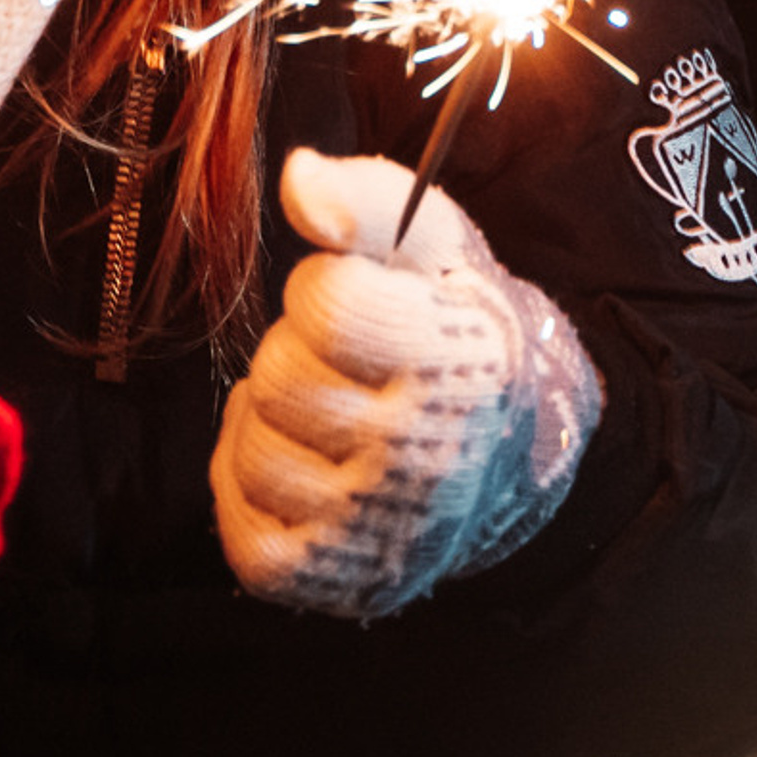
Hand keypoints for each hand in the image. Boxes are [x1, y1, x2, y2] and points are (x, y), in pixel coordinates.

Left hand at [210, 147, 600, 623]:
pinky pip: (246, 535)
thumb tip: (297, 178)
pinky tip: (293, 460)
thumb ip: (364, 196)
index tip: (356, 298)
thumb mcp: (431, 242)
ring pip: (255, 455)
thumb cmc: (454, 324)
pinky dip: (248, 491)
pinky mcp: (340, 578)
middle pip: (281, 378)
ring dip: (268, 421)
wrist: (510, 449)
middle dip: (294, 351)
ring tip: (318, 408)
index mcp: (459, 361)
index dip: (323, 288)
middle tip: (341, 361)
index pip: (330, 306)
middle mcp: (426, 455)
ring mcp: (380, 526)